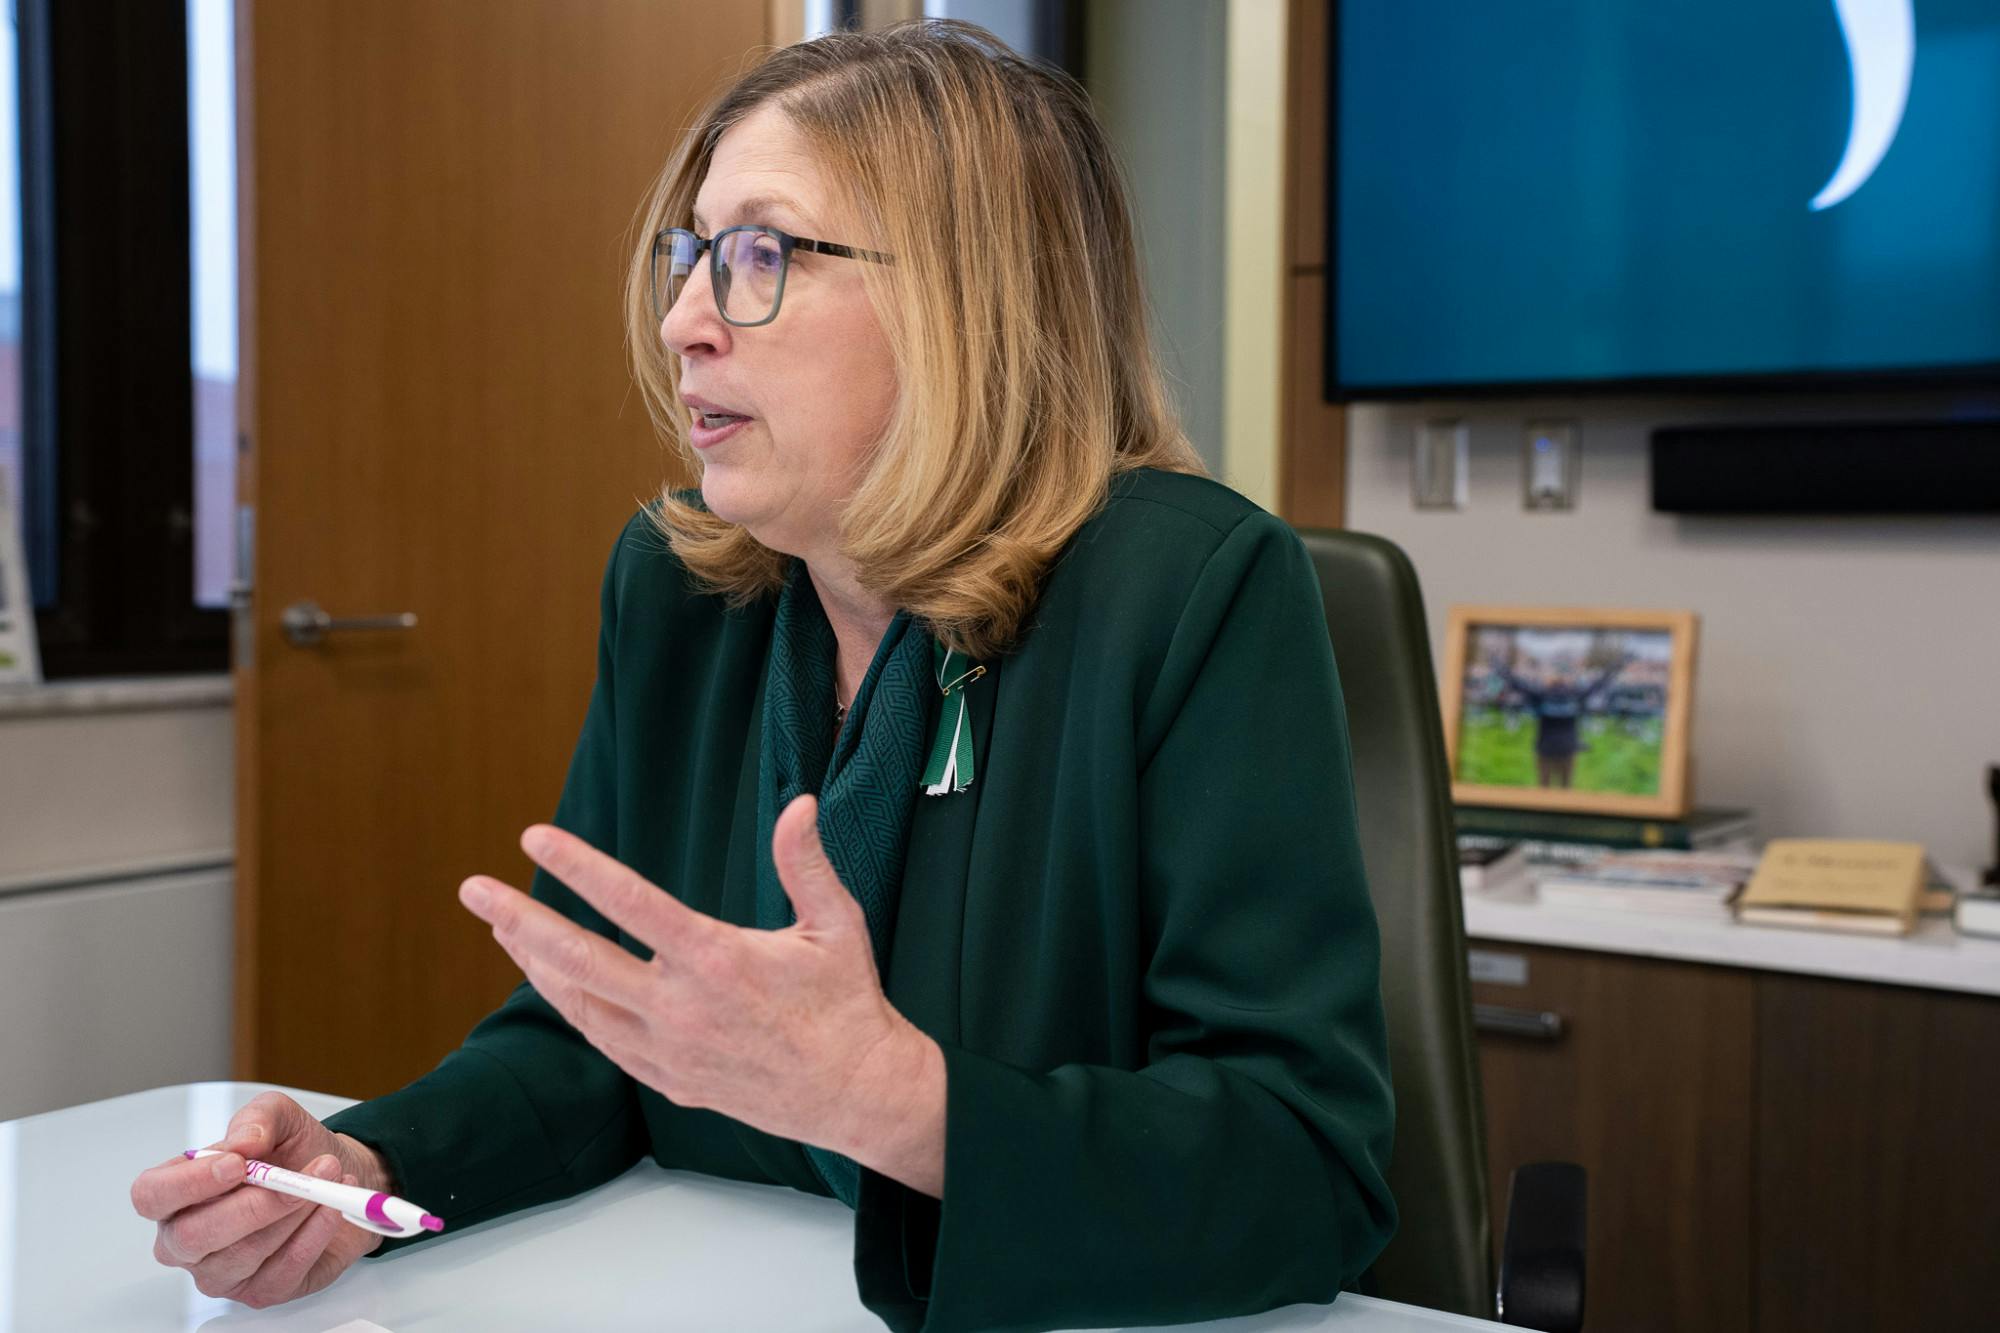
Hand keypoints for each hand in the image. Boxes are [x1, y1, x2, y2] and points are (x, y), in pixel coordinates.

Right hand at [131, 1092, 392, 1307]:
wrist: (338, 1176)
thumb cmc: (293, 1150)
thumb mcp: (278, 1116)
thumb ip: (257, 1120)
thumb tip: (245, 1143)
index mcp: (175, 1194)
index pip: (151, 1196)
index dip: (188, 1183)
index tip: (236, 1165)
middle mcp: (186, 1240)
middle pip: (193, 1236)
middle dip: (252, 1205)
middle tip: (296, 1179)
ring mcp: (220, 1272)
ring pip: (243, 1254)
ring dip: (292, 1215)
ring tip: (325, 1182)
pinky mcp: (260, 1291)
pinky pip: (282, 1272)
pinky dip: (314, 1235)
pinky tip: (330, 1209)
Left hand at [457, 794, 945, 1193]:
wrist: (855, 1093)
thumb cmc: (847, 1002)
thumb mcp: (837, 924)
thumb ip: (806, 864)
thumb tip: (797, 806)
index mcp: (717, 960)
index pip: (630, 904)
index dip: (578, 867)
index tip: (535, 839)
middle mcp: (681, 1008)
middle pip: (578, 960)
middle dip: (519, 921)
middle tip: (473, 890)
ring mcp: (669, 1050)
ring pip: (580, 1005)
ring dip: (535, 964)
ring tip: (502, 927)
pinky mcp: (670, 1080)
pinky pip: (604, 1041)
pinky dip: (572, 1007)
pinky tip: (554, 982)